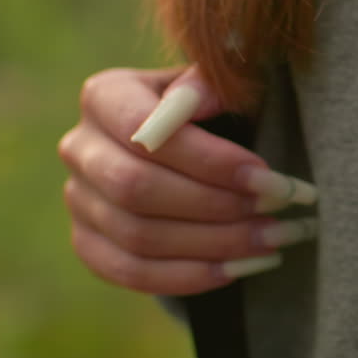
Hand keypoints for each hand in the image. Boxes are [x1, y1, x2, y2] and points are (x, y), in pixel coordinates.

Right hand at [57, 67, 316, 295]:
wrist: (188, 149)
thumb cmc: (211, 109)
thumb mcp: (217, 83)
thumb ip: (212, 81)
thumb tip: (199, 97)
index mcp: (105, 96)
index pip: (146, 133)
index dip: (209, 160)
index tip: (269, 177)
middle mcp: (80, 147)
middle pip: (137, 189)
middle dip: (217, 205)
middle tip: (278, 211)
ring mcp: (79, 200)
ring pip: (139, 237)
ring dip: (215, 245)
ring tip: (274, 240)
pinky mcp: (88, 243)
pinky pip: (132, 272)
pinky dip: (189, 276)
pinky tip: (240, 269)